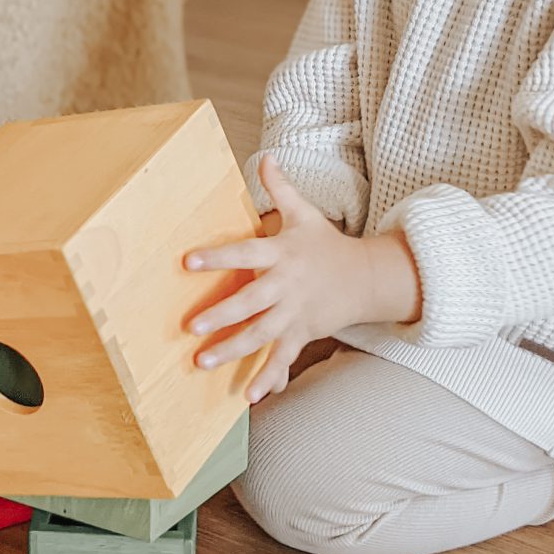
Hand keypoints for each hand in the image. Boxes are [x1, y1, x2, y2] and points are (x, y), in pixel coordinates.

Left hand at [183, 152, 376, 402]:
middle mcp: (287, 285)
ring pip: (261, 335)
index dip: (218, 257)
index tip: (187, 261)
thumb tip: (265, 156)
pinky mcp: (302, 333)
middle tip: (190, 327)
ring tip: (201, 362)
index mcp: (282, 253)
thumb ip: (280, 189)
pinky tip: (248, 397)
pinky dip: (268, 377)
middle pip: (251, 302)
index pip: (245, 252)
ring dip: (232, 350)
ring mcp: (295, 312)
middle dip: (221, 315)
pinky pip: (283, 358)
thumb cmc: (325, 244)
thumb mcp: (305, 214)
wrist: (366, 277)